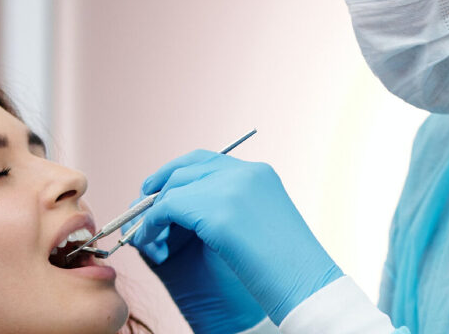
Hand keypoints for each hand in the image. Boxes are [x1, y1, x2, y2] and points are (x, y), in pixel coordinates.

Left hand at [132, 150, 342, 324]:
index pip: (209, 161)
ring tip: (145, 234)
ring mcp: (230, 188)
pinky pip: (166, 209)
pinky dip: (151, 224)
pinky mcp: (215, 209)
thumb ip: (227, 210)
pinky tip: (150, 243)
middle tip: (142, 208)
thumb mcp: (258, 227)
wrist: (306, 287)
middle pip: (188, 167)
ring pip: (174, 187)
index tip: (162, 190)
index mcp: (260, 175)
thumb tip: (181, 213)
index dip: (181, 173)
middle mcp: (244, 173)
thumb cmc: (286, 269)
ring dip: (153, 211)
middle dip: (160, 186)